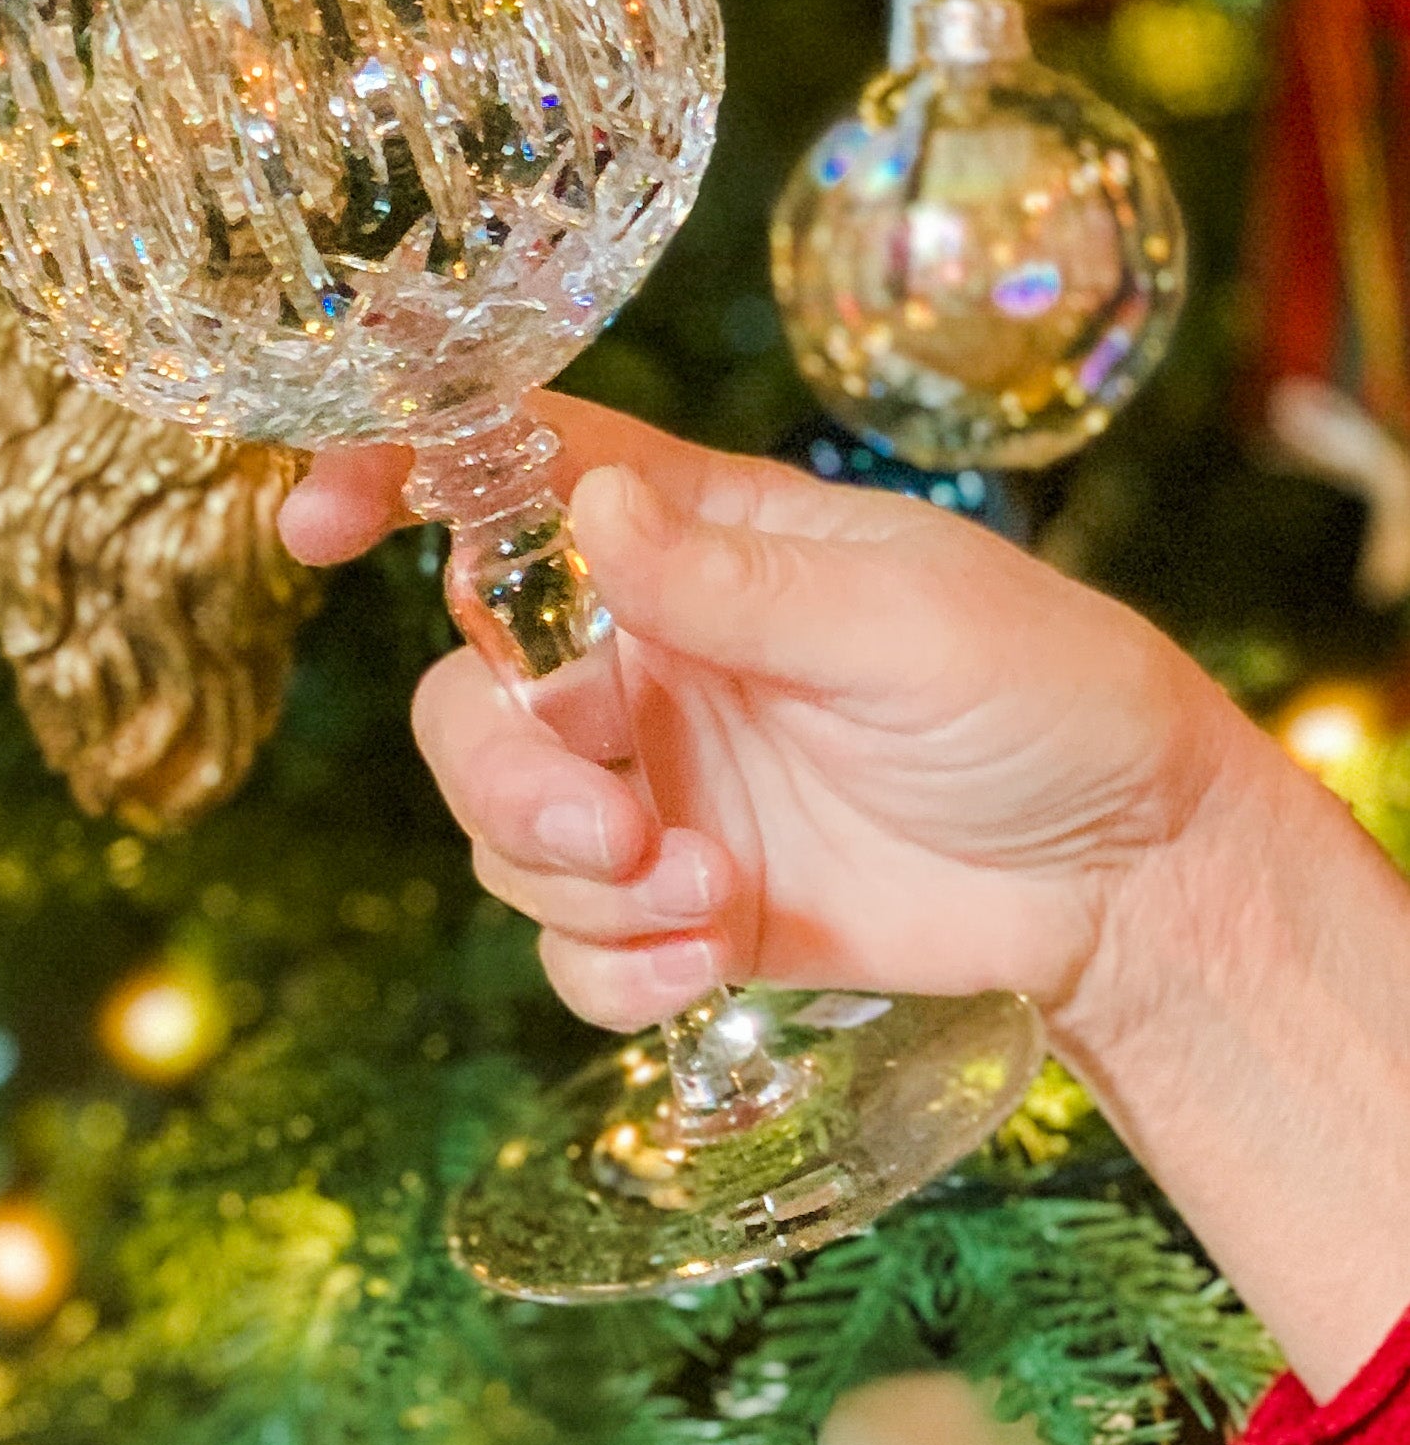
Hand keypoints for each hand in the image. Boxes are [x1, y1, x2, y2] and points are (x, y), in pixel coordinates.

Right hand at [283, 401, 1250, 1043]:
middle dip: (508, 778)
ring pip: (499, 833)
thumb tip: (585, 515)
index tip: (314, 521)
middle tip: (609, 833)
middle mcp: (645, 660)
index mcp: (692, 544)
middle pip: (470, 698)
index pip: (508, 478)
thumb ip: (736, 583)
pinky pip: (567, 947)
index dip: (395, 477)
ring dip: (575, 883)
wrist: (1130, 881)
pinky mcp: (678, 909)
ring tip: (707, 901)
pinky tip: (703, 964)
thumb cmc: (1046, 698)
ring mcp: (653, 789)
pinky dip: (610, 968)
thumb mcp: (908, 620)